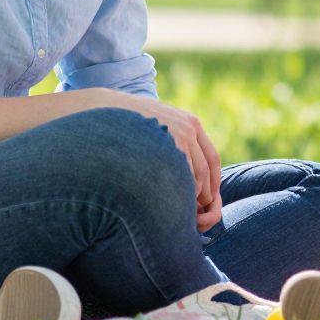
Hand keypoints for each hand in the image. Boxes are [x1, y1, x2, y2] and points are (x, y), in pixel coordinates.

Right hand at [122, 95, 223, 230]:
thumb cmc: (128, 121)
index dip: (213, 181)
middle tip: (197, 209)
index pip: (212, 157)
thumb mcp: (158, 124)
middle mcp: (189, 128)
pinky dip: (180, 190)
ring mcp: (178, 135)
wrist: (106, 109)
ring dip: (193, 195)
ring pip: (197, 175)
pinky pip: (180, 175)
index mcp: (191, 122)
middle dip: (205, 192)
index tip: (210, 198)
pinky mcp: (164, 145)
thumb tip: (180, 165)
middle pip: (207, 169)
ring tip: (182, 208)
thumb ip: (172, 139)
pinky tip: (168, 200)